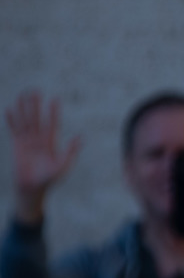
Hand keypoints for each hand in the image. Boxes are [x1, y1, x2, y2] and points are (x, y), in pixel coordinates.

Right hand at [5, 92, 81, 223]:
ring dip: (23, 109)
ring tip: (22, 95)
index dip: (53, 112)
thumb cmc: (49, 179)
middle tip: (35, 90)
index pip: (52, 123)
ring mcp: (28, 140)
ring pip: (25, 121)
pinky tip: (9, 109)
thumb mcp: (62, 166)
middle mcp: (40, 138)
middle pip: (37, 118)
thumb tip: (80, 138)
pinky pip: (14, 130)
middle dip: (36, 105)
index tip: (54, 99)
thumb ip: (70, 152)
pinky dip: (11, 121)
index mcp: (51, 142)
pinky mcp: (17, 145)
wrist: (32, 188)